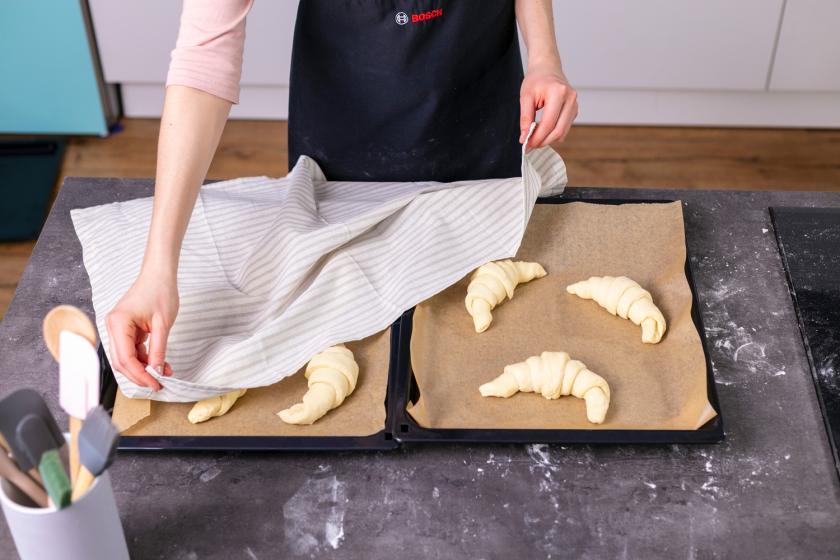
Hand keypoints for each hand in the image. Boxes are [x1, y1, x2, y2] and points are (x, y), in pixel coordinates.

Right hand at [105, 271, 177, 390]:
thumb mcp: (163, 324)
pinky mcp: (126, 329)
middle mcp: (113, 327)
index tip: (155, 384)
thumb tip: (156, 371)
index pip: (125, 358)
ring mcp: (118, 328)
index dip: (139, 375)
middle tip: (158, 384)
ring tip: (164, 372)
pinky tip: (159, 363)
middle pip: (122, 361)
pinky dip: (145, 358)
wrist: (159, 274)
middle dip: (140, 375)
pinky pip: (132, 349)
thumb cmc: (160, 291)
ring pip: (126, 357)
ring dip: (144, 367)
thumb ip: (158, 349)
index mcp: (118, 323)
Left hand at [519, 58, 578, 149]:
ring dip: (548, 139)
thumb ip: (525, 118)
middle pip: (558, 131)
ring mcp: (575, 105)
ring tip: (534, 137)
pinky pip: (565, 128)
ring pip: (563, 132)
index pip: (548, 123)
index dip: (537, 137)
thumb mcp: (526, 96)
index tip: (526, 145)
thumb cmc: (536, 79)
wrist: (547, 68)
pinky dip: (553, 133)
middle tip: (529, 146)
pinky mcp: (574, 110)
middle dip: (543, 141)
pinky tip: (542, 130)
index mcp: (558, 93)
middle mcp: (571, 99)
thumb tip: (525, 138)